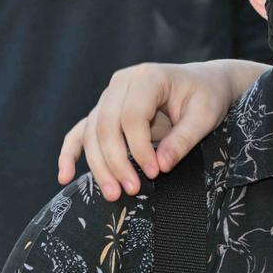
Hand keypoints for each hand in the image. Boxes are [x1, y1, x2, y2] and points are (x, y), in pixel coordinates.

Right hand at [57, 61, 255, 200]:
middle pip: (106, 126)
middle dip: (116, 162)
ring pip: (92, 132)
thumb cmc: (208, 97)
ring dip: (99, 165)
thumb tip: (161, 166)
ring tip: (113, 194)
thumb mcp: (206, 116)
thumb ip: (184, 139)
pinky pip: (81, 131)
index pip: (132, 117)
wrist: (205, 83)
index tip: (155, 173)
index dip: (140, 148)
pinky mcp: (105, 110)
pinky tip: (65, 177)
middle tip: (130, 191)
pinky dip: (70, 153)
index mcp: (148, 77)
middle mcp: (122, 83)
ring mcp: (110, 95)